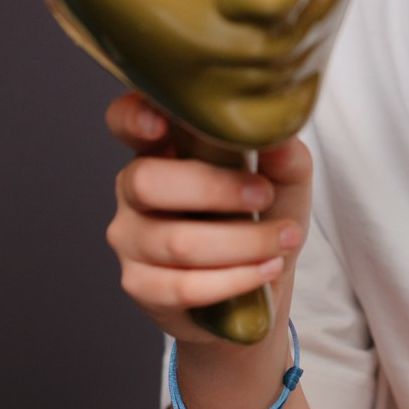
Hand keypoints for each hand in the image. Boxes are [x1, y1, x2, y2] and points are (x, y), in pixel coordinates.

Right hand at [104, 92, 312, 344]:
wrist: (252, 291)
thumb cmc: (259, 221)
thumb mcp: (282, 182)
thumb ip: (283, 156)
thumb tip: (280, 140)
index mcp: (159, 150)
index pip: (124, 120)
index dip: (133, 117)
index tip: (162, 123)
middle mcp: (133, 190)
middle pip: (147, 182)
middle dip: (215, 189)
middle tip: (263, 195)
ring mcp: (130, 240)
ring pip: (178, 243)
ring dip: (244, 243)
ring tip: (284, 239)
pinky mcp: (141, 286)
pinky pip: (185, 286)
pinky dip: (236, 278)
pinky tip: (267, 269)